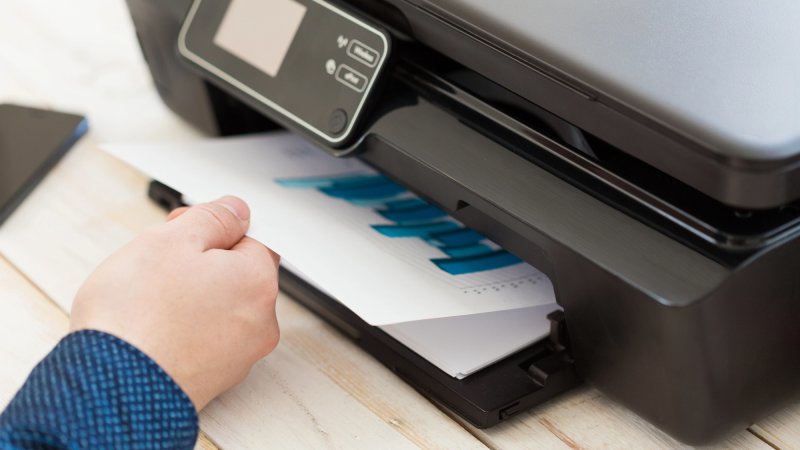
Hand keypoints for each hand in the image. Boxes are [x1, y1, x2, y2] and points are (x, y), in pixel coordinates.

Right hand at [70, 196, 279, 409]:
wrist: (111, 390)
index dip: (215, 227)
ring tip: (150, 298)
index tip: (186, 229)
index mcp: (258, 281)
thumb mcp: (171, 240)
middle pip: (238, 272)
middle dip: (202, 260)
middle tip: (158, 262)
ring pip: (221, 304)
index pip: (253, 237)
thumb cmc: (137, 318)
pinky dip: (186, 326)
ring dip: (192, 294)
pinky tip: (154, 325)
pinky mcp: (217, 376)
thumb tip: (236, 211)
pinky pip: (207, 335)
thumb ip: (213, 218)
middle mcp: (260, 320)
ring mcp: (240, 353)